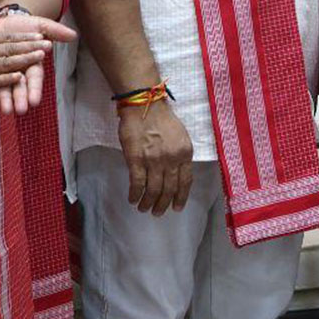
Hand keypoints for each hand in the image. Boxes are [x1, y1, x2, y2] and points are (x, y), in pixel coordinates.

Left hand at [0, 13, 74, 114]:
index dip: (35, 89)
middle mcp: (20, 69)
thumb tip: (74, 35)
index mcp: (33, 61)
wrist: (4, 21)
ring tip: (7, 110)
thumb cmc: (24, 25)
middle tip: (20, 110)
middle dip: (20, 99)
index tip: (34, 101)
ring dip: (6, 100)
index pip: (35, 77)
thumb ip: (56, 31)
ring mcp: (5, 71)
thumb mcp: (42, 25)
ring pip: (6, 87)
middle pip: (20, 86)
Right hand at [116, 99, 193, 215]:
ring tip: (144, 209)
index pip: (185, 181)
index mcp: (185, 153)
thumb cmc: (162, 119)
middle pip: (169, 189)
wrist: (144, 106)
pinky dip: (135, 194)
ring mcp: (154, 160)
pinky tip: (133, 199)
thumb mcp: (180, 137)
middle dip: (163, 204)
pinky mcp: (136, 159)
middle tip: (158, 213)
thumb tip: (175, 174)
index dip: (181, 196)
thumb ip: (179, 155)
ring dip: (148, 203)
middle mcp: (172, 159)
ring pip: (153, 190)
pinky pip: (137, 183)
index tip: (177, 207)